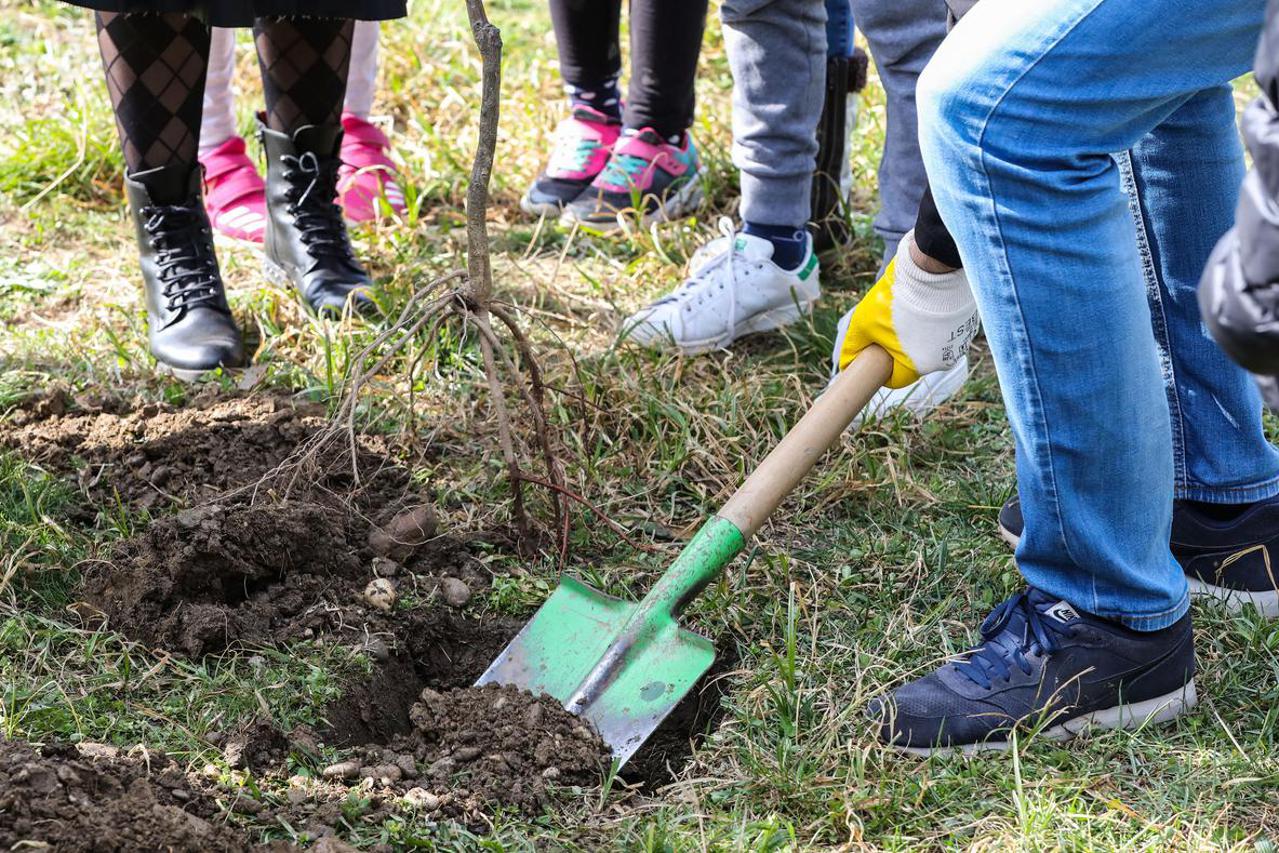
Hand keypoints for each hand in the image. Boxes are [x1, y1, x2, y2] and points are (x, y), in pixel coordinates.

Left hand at [832, 235, 979, 388]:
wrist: (933, 265)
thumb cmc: (896, 298)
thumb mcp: (863, 323)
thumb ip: (853, 347)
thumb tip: (846, 363)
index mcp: (917, 366)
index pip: (895, 378)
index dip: (880, 366)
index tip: (875, 351)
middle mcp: (943, 360)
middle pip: (913, 360)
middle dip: (898, 347)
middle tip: (888, 326)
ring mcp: (959, 342)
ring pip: (930, 344)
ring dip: (918, 333)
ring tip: (908, 311)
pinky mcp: (968, 324)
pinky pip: (946, 329)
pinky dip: (935, 321)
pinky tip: (926, 305)